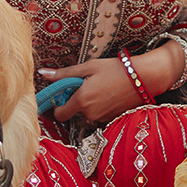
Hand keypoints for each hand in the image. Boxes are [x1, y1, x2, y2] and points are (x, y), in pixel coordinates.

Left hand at [39, 45, 180, 125]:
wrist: (143, 78)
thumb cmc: (115, 69)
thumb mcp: (88, 67)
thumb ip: (64, 74)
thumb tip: (43, 74)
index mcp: (81, 101)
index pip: (59, 114)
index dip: (59, 105)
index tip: (64, 94)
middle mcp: (90, 114)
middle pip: (74, 112)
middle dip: (77, 100)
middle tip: (88, 84)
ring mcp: (101, 118)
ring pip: (87, 113)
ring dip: (89, 103)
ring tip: (101, 87)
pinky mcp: (111, 119)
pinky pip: (98, 115)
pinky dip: (100, 106)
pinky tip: (109, 94)